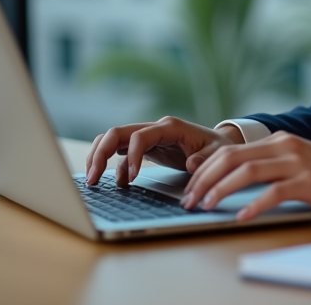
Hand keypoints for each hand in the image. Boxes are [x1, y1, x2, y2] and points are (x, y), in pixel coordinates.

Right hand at [84, 116, 244, 185]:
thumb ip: (205, 158)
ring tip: (92, 180)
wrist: (217, 144)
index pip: (140, 136)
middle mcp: (154, 128)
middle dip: (101, 153)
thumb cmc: (217, 147)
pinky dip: (110, 165)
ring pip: (112, 139)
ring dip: (98, 156)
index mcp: (170, 126)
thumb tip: (191, 164)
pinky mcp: (143, 147)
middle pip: (117, 133)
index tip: (131, 178)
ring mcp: (146, 136)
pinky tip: (112, 183)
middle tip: (93, 179)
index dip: (132, 156)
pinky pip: (119, 152)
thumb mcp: (218, 153)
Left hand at [180, 131, 310, 220]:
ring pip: (246, 172)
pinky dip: (252, 206)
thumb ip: (273, 164)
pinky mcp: (308, 181)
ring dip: (220, 190)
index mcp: (278, 140)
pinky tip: (240, 217)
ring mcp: (296, 162)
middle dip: (203, 179)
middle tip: (188, 199)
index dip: (205, 167)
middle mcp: (283, 146)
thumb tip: (239, 179)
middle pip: (231, 157)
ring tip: (205, 206)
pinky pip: (273, 193)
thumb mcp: (299, 161)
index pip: (230, 149)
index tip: (189, 184)